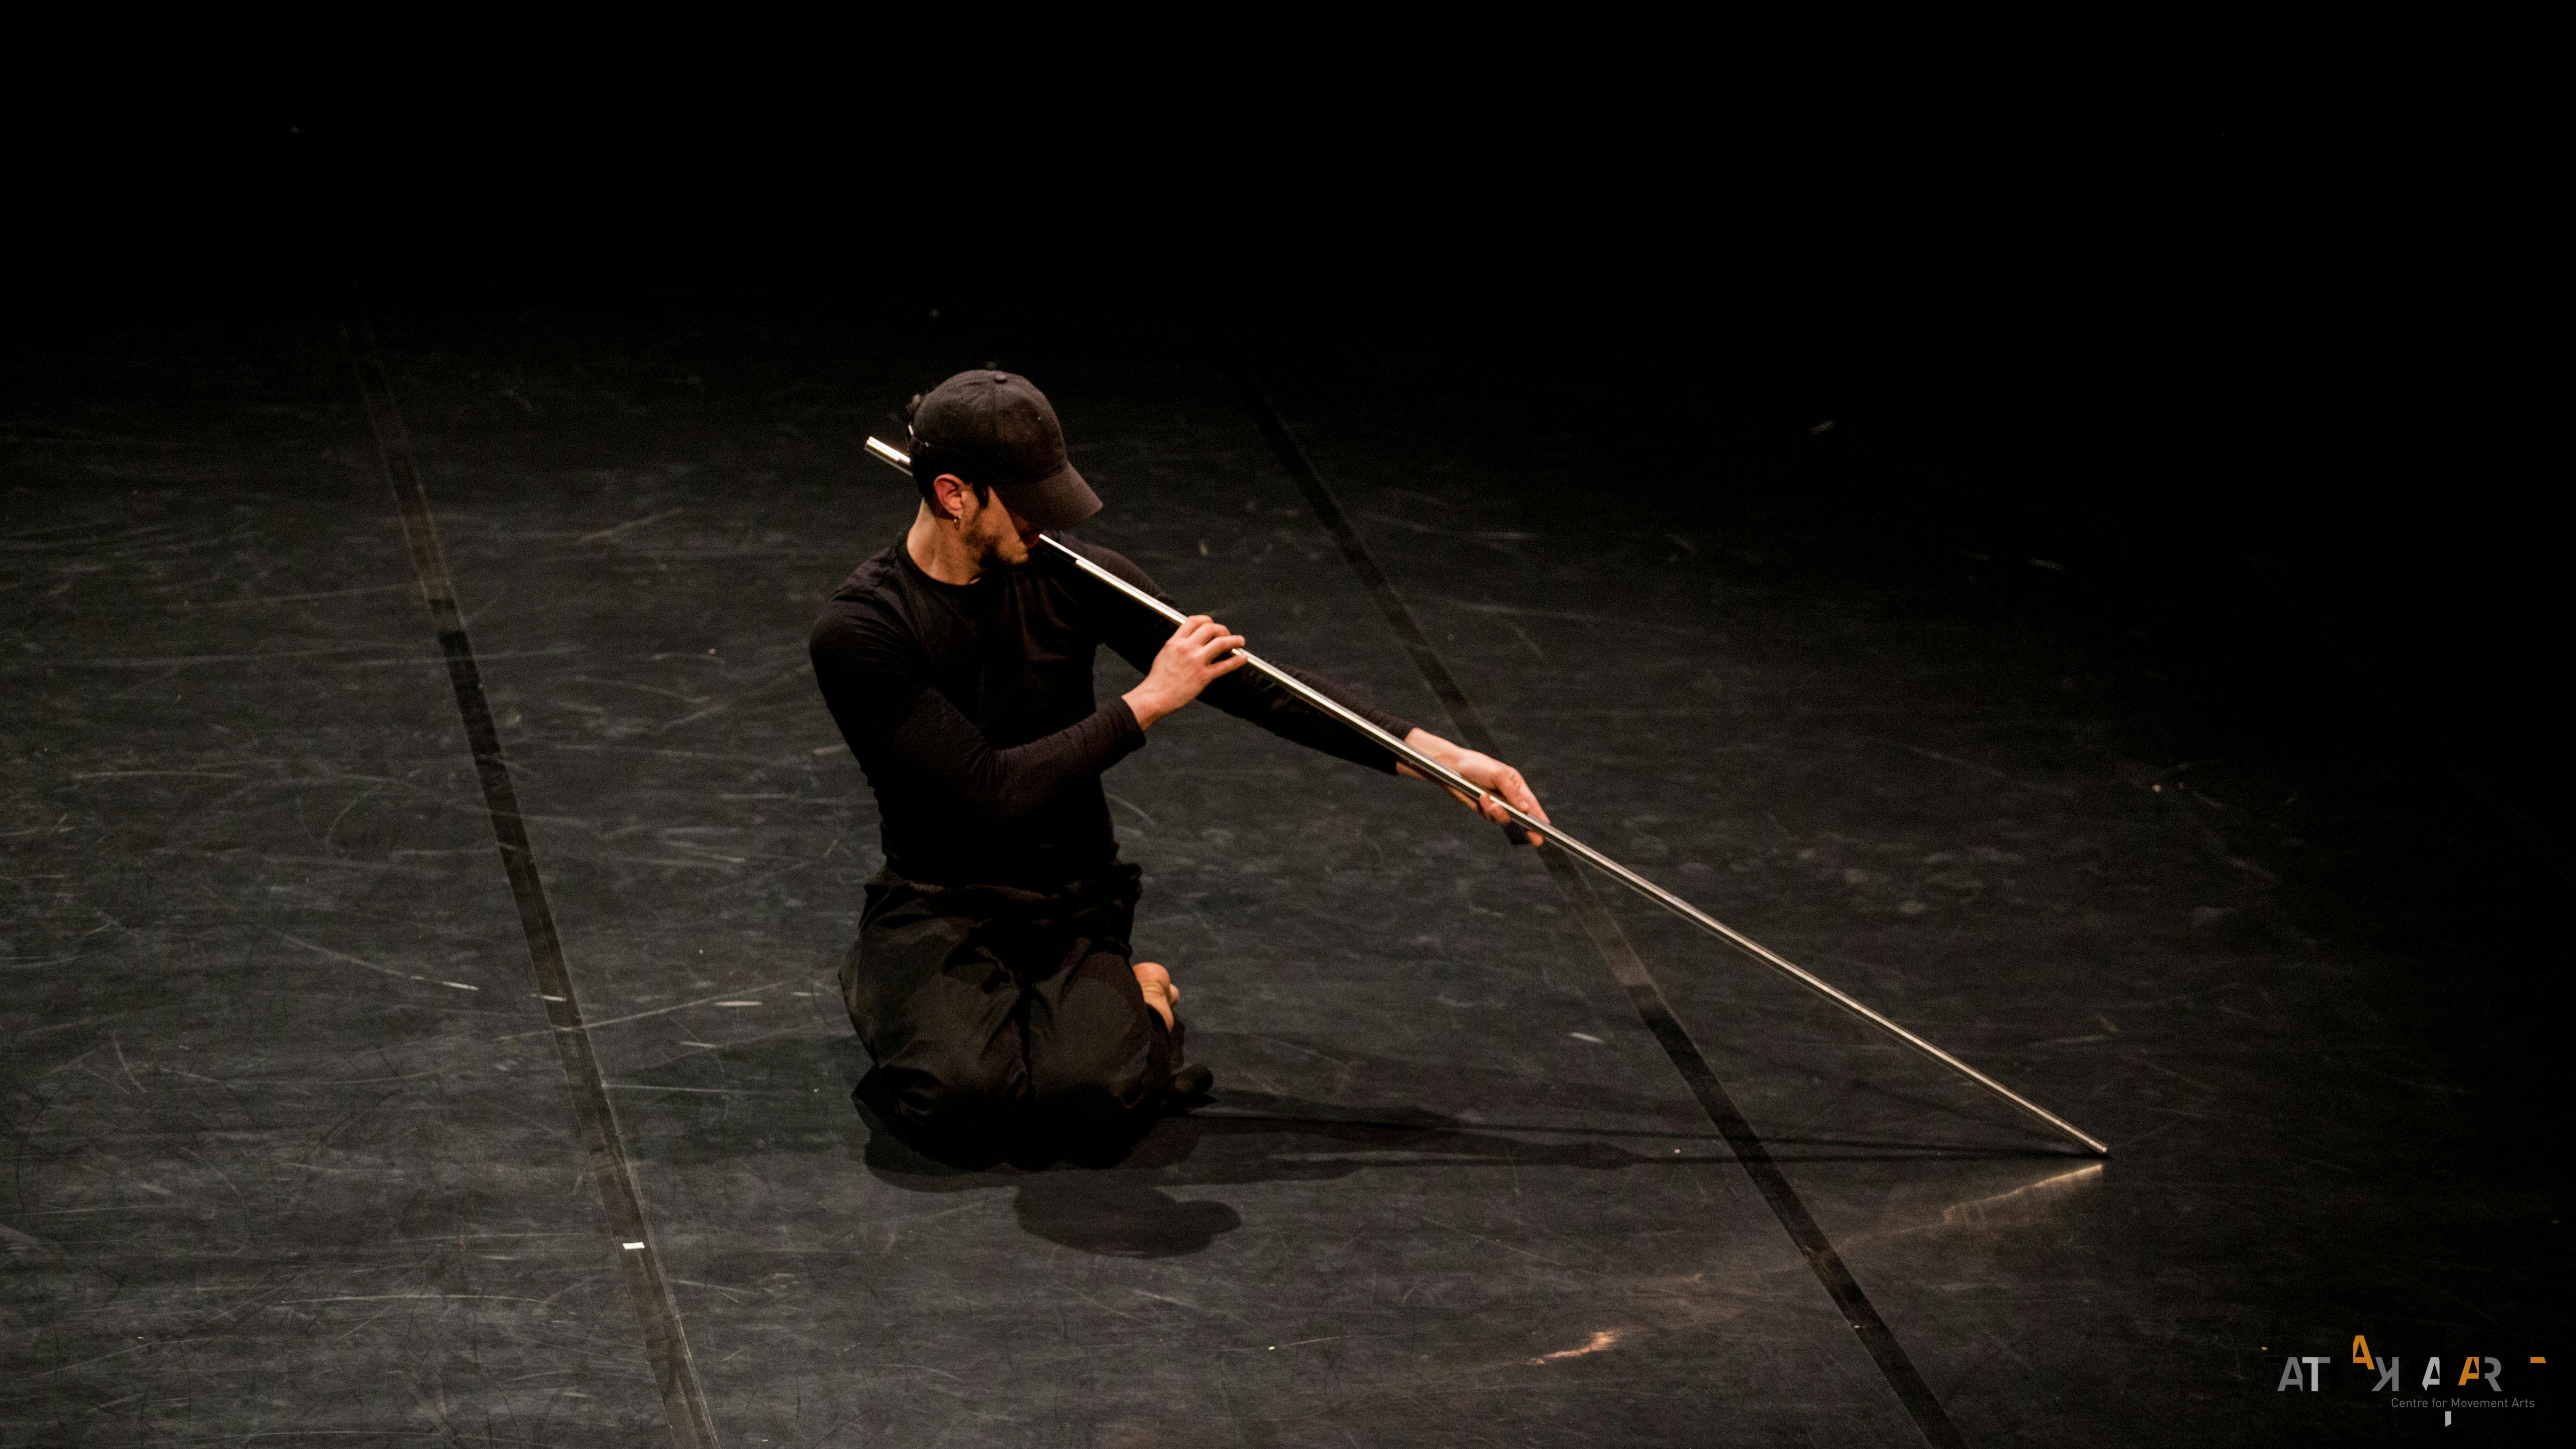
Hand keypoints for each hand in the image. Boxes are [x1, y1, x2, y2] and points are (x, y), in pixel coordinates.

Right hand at [1123, 615, 1246, 728]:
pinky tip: (1243, 658)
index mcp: (1175, 641)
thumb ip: (1178, 644)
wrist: (1154, 696)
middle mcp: (1186, 647)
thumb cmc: (1158, 678)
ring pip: (1221, 643)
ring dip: (1234, 640)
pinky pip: (1225, 665)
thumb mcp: (1165, 653)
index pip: (1195, 621)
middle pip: (1211, 628)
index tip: (1212, 626)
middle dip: (1222, 630)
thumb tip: (1190, 639)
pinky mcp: (1203, 676)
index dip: (1207, 621)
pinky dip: (1237, 661)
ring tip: (1240, 641)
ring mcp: (1196, 661)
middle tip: (1227, 636)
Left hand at [1397, 728, 1551, 845]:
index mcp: (1517, 785)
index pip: (1531, 804)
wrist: (1453, 767)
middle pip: (1521, 816)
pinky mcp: (1483, 809)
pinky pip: (1489, 816)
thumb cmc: (1478, 766)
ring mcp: (1496, 803)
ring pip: (1504, 818)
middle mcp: (1508, 796)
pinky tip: (1481, 798)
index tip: (1546, 830)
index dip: (1539, 817)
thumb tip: (1526, 809)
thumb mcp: (1498, 774)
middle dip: (1527, 827)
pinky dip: (1486, 809)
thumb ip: (1512, 792)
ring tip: (1490, 804)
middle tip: (1534, 839)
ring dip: (1499, 813)